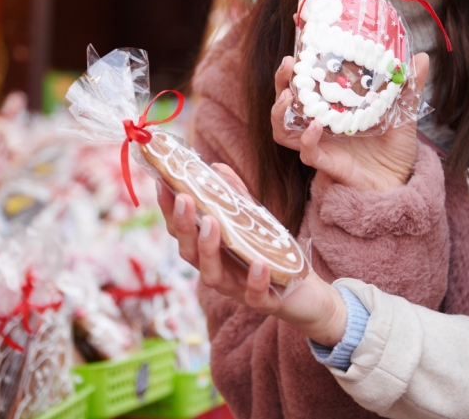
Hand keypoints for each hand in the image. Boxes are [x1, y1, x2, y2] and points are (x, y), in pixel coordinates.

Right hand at [157, 172, 347, 346]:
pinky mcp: (264, 301)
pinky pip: (254, 295)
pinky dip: (254, 280)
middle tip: (183, 199)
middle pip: (189, 253)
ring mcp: (238, 289)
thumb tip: (216, 167)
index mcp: (210, 252)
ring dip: (209, 249)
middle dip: (184, 226)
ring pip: (212, 275)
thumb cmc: (271, 255)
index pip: (181, 232)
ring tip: (211, 223)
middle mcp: (218, 271)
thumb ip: (235, 197)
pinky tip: (258, 263)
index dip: (169, 210)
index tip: (162, 183)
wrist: (306, 292)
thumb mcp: (253, 221)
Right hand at [271, 53, 429, 190]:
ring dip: (280, 110)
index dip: (297, 63)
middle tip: (288, 64)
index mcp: (333, 106)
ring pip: (283, 127)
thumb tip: (422, 57)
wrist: (400, 182)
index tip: (299, 38)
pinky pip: (307, 151)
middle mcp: (320, 122)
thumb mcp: (403, 113)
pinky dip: (308, 138)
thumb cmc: (395, 149)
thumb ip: (408, 87)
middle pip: (286, 100)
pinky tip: (316, 126)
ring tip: (290, 95)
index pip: (306, 82)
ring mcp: (320, 143)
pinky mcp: (326, 162)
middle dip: (282, 81)